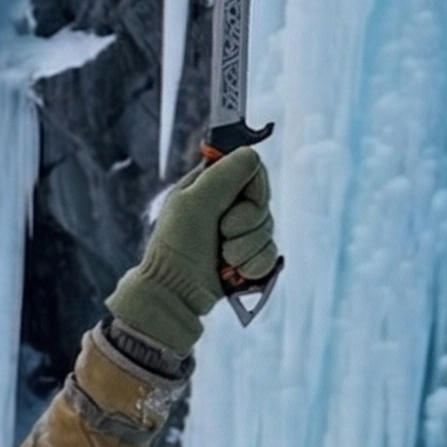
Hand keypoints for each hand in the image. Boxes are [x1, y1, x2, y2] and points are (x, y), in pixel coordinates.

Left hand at [108, 148, 276, 355]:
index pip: (252, 169)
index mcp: (211, 185)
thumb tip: (252, 154)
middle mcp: (228, 205)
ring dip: (245, 247)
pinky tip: (233, 271)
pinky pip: (270, 255)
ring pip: (269, 230)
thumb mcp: (196, 201)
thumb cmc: (177, 245)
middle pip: (263, 201)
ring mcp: (240, 233)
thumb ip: (225, 174)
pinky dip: (252, 265)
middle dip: (246, 223)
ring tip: (222, 257)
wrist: (176, 292)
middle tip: (222, 233)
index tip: (236, 202)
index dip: (252, 187)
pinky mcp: (248, 258)